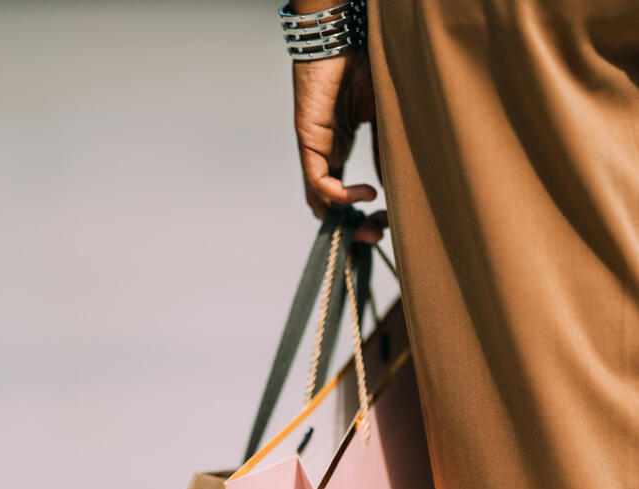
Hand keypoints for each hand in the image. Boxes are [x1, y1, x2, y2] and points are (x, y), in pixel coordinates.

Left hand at [292, 50, 385, 242]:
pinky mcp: (309, 140)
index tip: (386, 224)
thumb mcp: (385, 120)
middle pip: (328, 205)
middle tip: (377, 237)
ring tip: (372, 225)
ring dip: (344, 219)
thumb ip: (386, 153)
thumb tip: (396, 187)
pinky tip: (365, 193)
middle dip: (352, 228)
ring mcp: (315, 148)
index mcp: (340, 147)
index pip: (343, 194)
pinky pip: (317, 180)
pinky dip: (339, 194)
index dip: (362, 214)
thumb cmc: (367, 66)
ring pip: (319, 199)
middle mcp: (325, 152)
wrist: (346, 34)